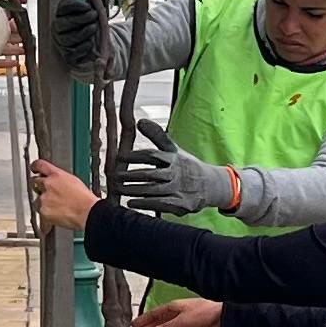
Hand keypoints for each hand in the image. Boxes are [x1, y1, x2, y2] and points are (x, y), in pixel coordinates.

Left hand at [29, 158, 100, 230]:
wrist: (87, 212)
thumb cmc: (84, 199)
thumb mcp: (73, 181)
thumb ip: (60, 179)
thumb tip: (56, 182)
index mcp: (56, 175)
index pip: (40, 165)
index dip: (35, 167)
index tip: (34, 169)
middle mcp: (48, 184)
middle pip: (35, 182)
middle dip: (40, 188)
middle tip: (50, 194)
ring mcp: (44, 198)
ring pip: (37, 199)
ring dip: (43, 203)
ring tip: (57, 208)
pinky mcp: (43, 211)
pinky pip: (40, 213)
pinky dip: (46, 216)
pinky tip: (55, 216)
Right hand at [47, 0, 108, 73]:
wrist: (95, 42)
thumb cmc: (90, 23)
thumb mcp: (89, 10)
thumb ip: (87, 0)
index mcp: (61, 14)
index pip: (64, 8)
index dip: (75, 6)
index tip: (88, 6)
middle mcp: (57, 28)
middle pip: (65, 23)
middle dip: (81, 18)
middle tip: (94, 15)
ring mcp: (60, 42)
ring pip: (68, 38)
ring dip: (83, 32)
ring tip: (94, 27)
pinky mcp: (66, 55)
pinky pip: (71, 53)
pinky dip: (82, 48)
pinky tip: (90, 42)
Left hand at [113, 118, 234, 215]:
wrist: (211, 186)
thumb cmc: (185, 166)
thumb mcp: (173, 150)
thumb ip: (156, 137)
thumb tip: (139, 121)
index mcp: (174, 158)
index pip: (152, 155)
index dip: (134, 156)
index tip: (118, 157)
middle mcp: (177, 173)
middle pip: (151, 174)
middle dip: (131, 175)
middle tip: (114, 176)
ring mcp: (179, 189)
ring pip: (153, 190)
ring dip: (134, 190)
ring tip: (118, 189)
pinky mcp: (181, 205)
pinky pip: (160, 204)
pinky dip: (144, 204)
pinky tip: (130, 203)